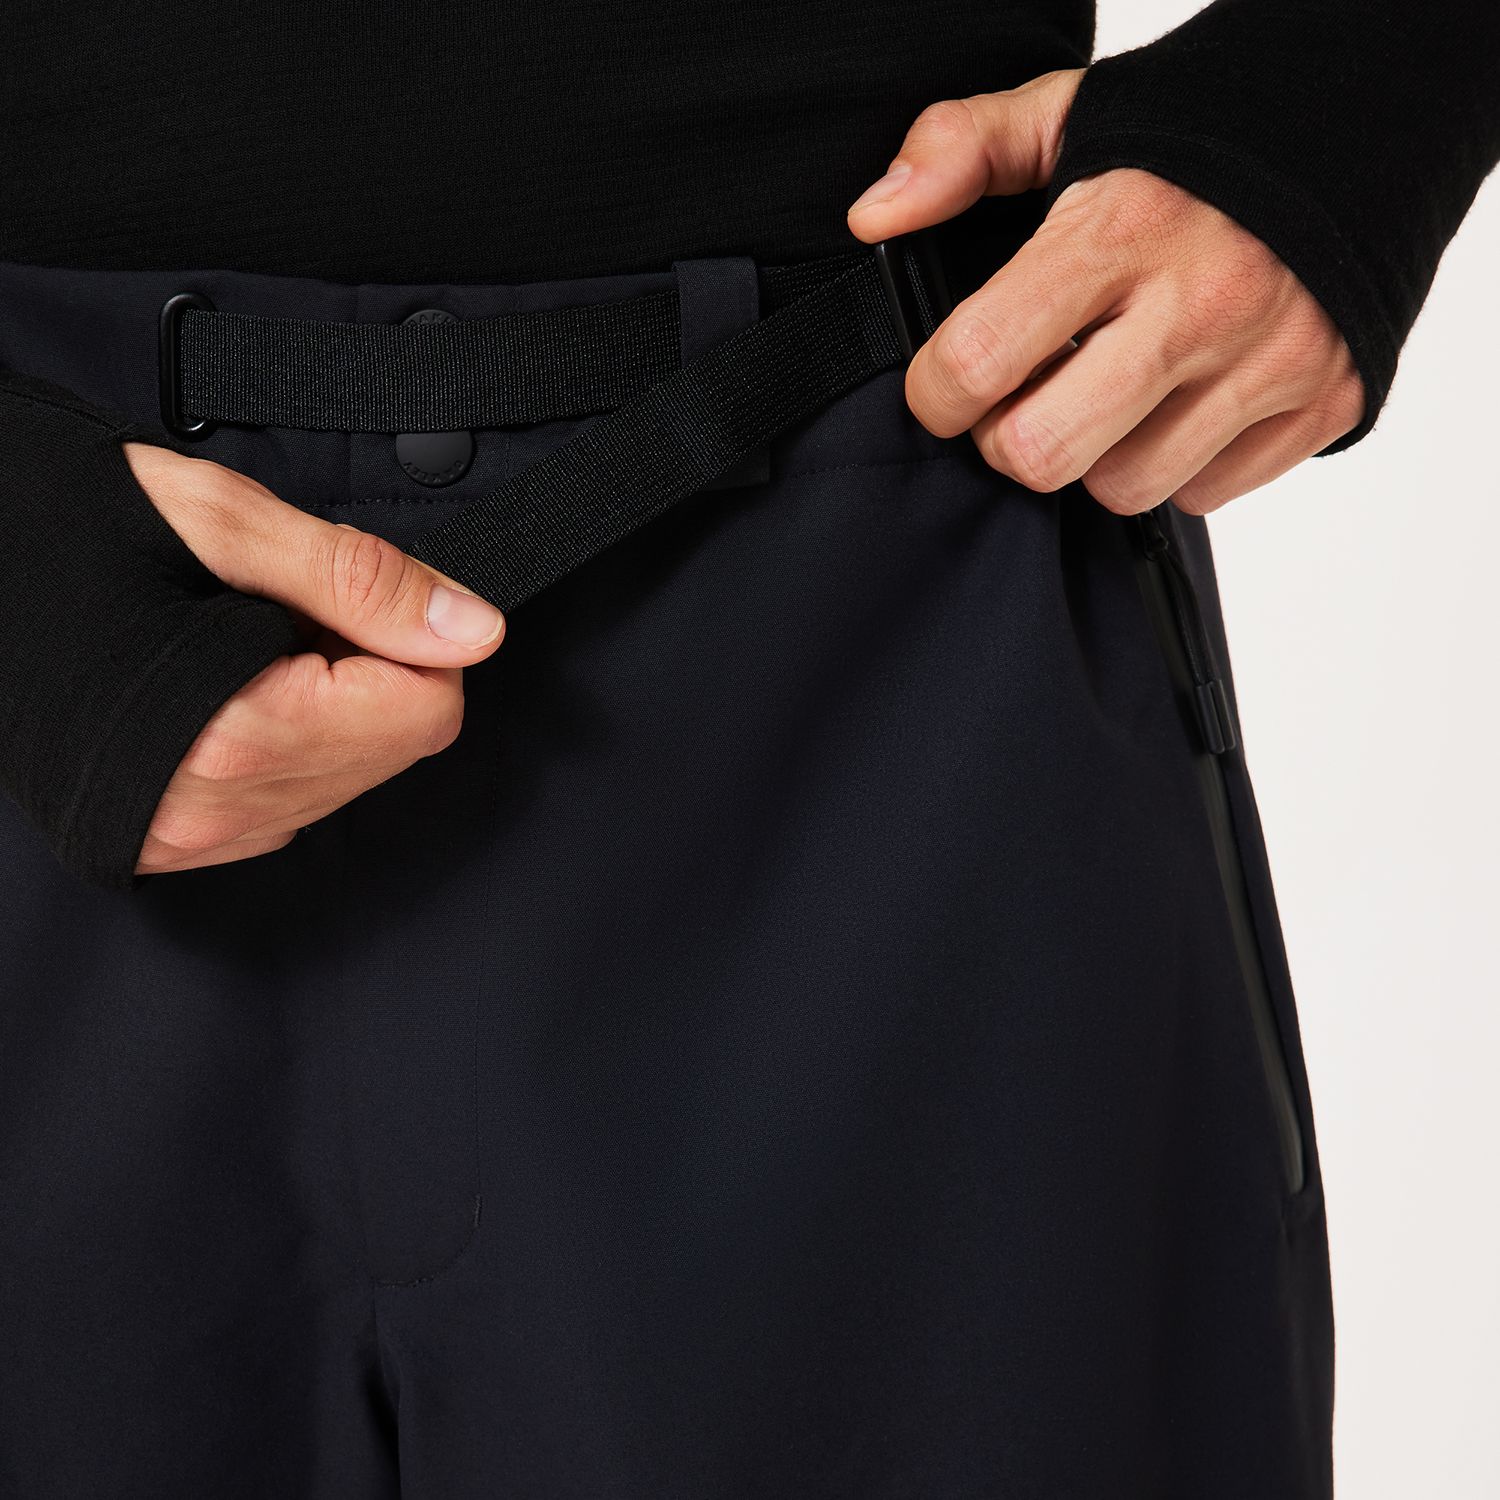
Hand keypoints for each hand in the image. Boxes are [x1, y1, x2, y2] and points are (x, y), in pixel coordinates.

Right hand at [122, 442, 505, 874]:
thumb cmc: (63, 529)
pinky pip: (294, 799)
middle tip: (283, 612)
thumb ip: (361, 583)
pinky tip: (229, 684)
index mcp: (230, 736)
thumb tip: (474, 632)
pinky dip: (291, 737)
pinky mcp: (175, 840)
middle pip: (395, 751)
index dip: (408, 639)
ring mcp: (188, 838)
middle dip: (368, 670)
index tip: (349, 596)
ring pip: (351, 779)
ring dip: (329, 704)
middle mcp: (209, 812)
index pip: (424, 715)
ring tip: (242, 643)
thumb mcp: (225, 524)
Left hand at [846, 69, 1363, 515]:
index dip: (937, 393)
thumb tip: (874, 218)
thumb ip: (960, 149)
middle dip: (1009, 441)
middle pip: (1042, 455)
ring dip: (1096, 458)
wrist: (1365, 133)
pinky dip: (1179, 466)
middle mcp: (1202, 301)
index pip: (978, 361)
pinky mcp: (1324, 404)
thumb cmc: (1195, 145)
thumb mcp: (1069, 116)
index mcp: (1123, 228)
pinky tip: (1180, 403)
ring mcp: (1272, 361)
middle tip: (1023, 402)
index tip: (946, 384)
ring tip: (1110, 394)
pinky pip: (1206, 496)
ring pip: (1124, 490)